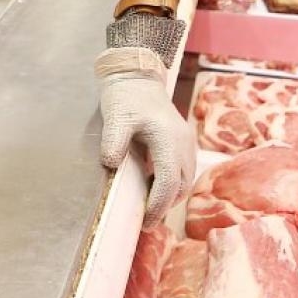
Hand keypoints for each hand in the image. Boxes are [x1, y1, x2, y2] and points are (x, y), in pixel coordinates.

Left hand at [96, 46, 195, 222]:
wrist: (138, 75)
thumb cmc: (126, 96)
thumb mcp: (115, 117)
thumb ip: (113, 141)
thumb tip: (110, 166)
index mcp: (169, 140)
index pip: (168, 183)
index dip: (157, 206)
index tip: (143, 223)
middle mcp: (184, 144)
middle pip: (181, 187)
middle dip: (165, 207)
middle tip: (144, 222)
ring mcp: (187, 143)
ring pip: (186, 181)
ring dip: (171, 197)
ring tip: (149, 209)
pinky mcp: (185, 142)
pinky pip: (184, 171)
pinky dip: (173, 185)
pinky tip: (155, 188)